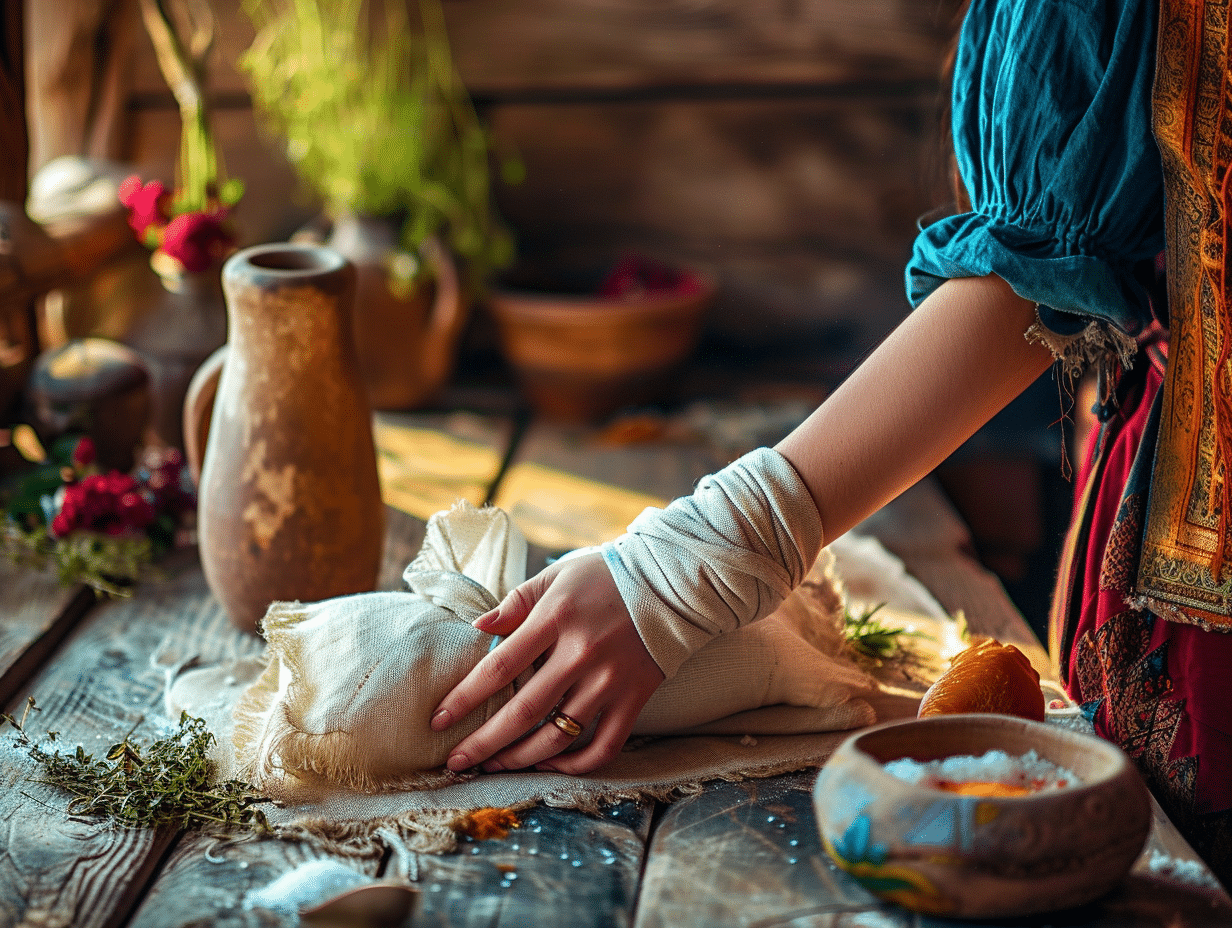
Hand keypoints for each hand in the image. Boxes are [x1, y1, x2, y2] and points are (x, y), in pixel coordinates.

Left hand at [429, 551, 664, 774]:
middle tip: (456, 762)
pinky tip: (548, 766)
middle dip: (483, 743)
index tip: (438, 719)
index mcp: (556, 619)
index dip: (465, 698)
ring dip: (519, 759)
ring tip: (492, 767)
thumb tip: (478, 629)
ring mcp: (610, 681)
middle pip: (524, 712)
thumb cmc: (604, 576)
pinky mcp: (634, 700)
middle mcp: (582, 654)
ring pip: (558, 737)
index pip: (500, 667)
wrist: (671, 583)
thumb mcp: (556, 576)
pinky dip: (574, 765)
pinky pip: (603, 747)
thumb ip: (516, 602)